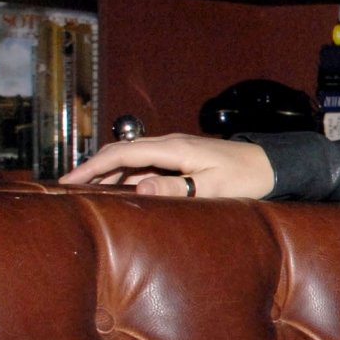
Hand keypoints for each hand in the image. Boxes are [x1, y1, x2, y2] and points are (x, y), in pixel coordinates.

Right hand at [58, 133, 274, 199]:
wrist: (272, 166)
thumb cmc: (247, 177)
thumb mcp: (213, 187)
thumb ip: (177, 188)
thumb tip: (139, 189)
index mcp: (174, 149)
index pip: (122, 155)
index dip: (92, 167)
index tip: (68, 180)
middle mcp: (170, 146)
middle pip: (121, 155)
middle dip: (92, 169)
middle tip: (67, 189)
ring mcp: (175, 152)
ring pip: (132, 162)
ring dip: (108, 175)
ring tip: (85, 193)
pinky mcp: (181, 161)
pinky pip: (146, 168)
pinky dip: (127, 178)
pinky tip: (118, 192)